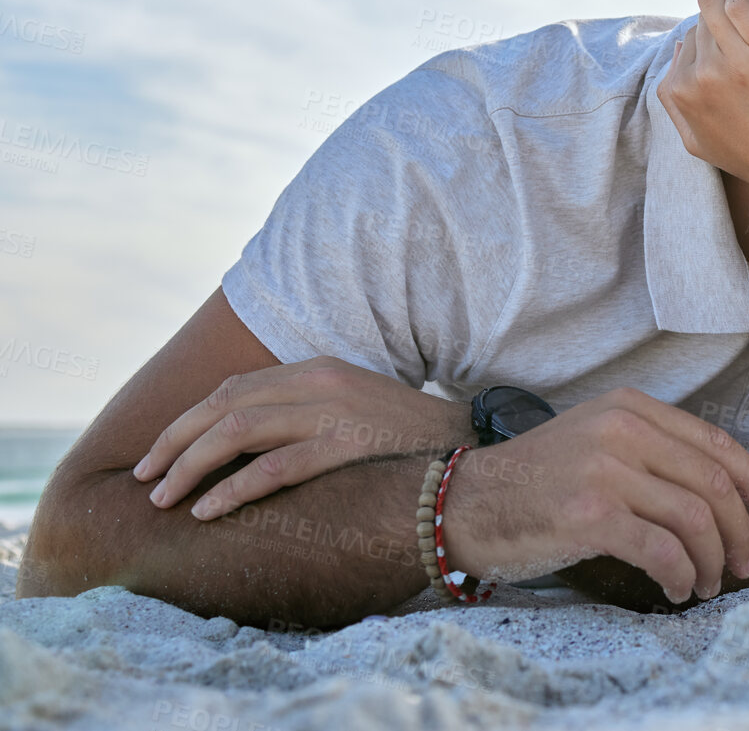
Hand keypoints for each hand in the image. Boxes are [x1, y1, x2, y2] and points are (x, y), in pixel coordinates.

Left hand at [134, 356, 472, 519]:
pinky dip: (234, 488)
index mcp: (320, 368)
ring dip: (191, 465)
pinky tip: (209, 509)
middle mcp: (321, 381)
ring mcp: (335, 411)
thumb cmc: (412, 441)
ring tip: (164, 498)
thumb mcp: (355, 410)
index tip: (159, 453)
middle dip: (175, 442)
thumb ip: (310, 415)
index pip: (235, 388)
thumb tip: (252, 448)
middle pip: (224, 405)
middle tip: (144, 478)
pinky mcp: (349, 444)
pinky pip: (276, 467)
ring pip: (238, 431)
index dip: (188, 420)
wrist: (473, 447)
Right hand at [443, 386, 748, 604]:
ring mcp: (606, 470)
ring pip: (694, 518)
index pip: (715, 443)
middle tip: (742, 565)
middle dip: (740, 531)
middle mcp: (623, 430)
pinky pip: (662, 550)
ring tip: (706, 584)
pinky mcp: (590, 514)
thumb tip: (722, 495)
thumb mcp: (598, 441)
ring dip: (712, 560)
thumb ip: (653, 452)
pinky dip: (681, 575)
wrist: (467, 503)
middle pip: (713, 484)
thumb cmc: (539, 481)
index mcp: (631, 408)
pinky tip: (676, 589)